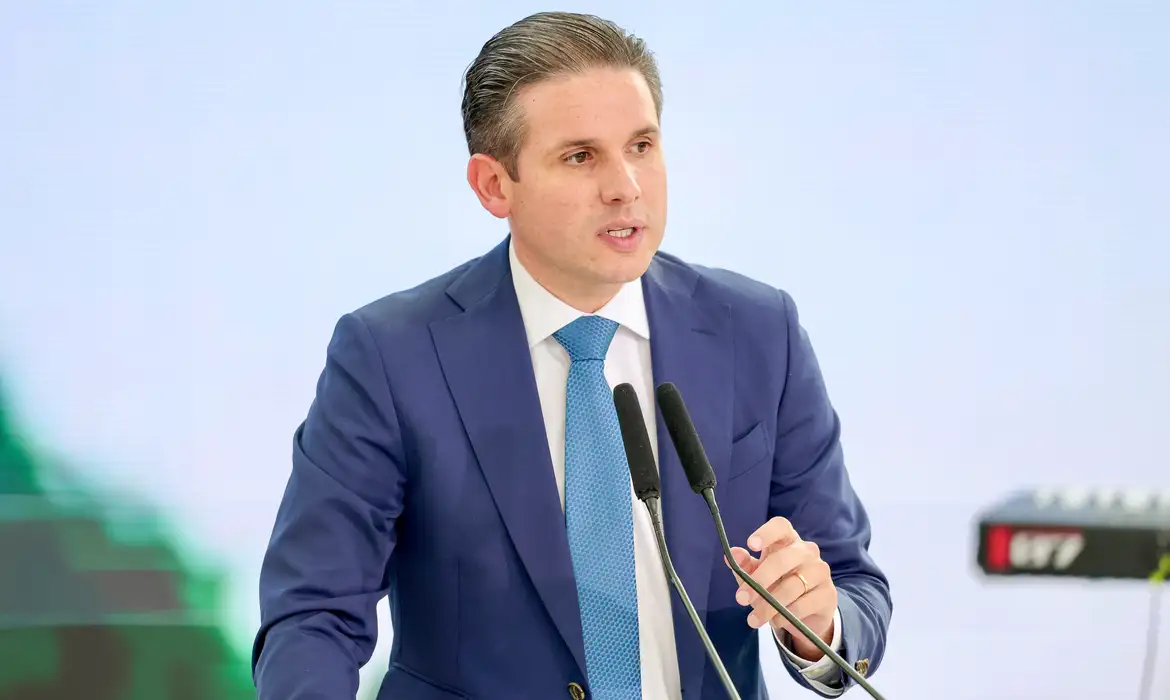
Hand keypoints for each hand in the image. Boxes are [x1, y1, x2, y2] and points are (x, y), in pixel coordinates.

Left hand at [726, 516, 836, 660]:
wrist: (807, 613)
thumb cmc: (777, 585)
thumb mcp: (757, 574)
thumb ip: (743, 565)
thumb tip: (731, 555)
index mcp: (787, 540)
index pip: (780, 526)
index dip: (766, 533)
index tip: (750, 545)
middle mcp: (807, 551)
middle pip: (783, 559)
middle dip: (759, 580)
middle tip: (741, 599)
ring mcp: (820, 571)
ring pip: (792, 586)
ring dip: (769, 605)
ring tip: (754, 618)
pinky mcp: (828, 594)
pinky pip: (804, 604)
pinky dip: (786, 615)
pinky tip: (776, 620)